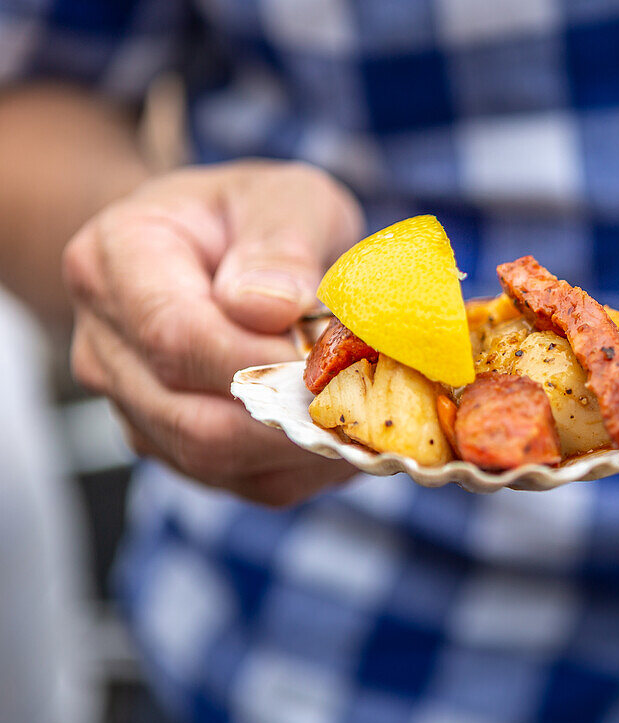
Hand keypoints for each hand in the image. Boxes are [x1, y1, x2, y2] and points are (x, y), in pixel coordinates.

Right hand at [64, 161, 363, 504]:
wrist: (221, 245)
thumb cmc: (255, 216)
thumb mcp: (285, 197)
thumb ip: (280, 243)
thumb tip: (270, 308)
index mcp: (114, 262)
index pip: (175, 336)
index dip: (260, 359)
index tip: (332, 354)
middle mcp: (105, 344)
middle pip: (192, 418)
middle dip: (289, 414)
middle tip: (364, 392)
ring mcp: (132, 405)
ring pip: (217, 460)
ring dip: (302, 446)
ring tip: (364, 409)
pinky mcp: (175, 449)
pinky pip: (243, 481)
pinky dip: (306, 465)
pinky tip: (348, 430)